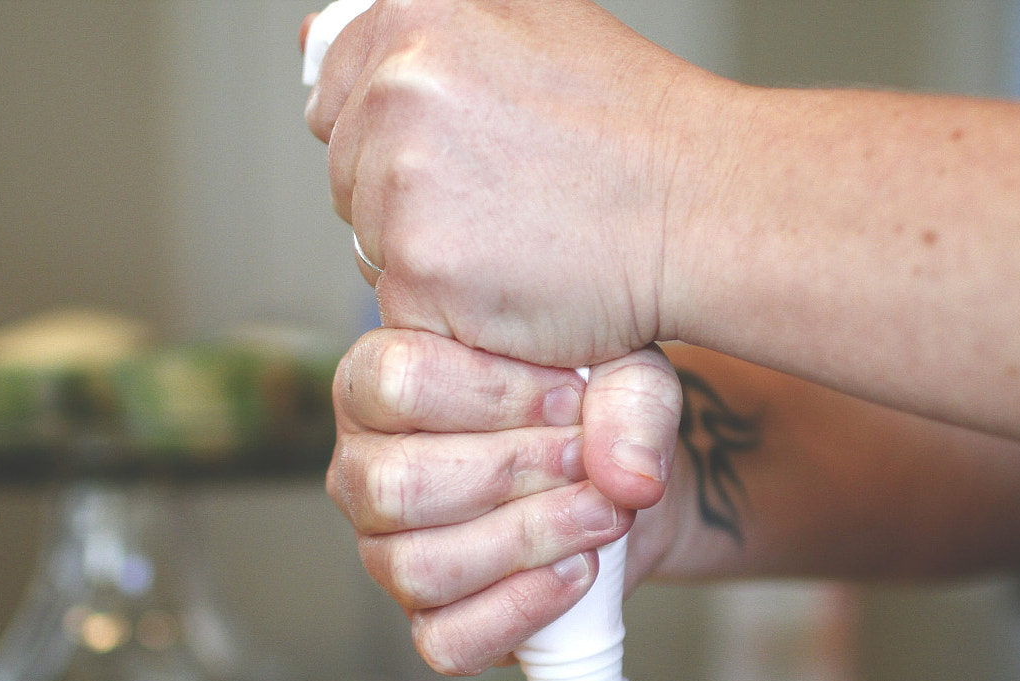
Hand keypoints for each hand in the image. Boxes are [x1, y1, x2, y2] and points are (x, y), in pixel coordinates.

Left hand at [304, 0, 708, 367]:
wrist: (706, 208)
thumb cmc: (634, 126)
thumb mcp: (534, 19)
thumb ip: (428, 28)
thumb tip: (313, 38)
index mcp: (416, 10)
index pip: (333, 87)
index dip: (396, 130)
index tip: (466, 148)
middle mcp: (396, 86)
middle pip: (348, 171)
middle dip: (409, 194)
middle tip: (509, 198)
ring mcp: (400, 182)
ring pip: (371, 241)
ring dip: (428, 255)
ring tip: (520, 239)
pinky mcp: (418, 273)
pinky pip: (398, 304)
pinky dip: (449, 312)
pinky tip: (514, 285)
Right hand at [327, 328, 680, 673]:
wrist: (618, 476)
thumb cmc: (588, 404)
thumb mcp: (618, 365)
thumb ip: (627, 395)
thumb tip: (624, 472)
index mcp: (376, 384)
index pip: (398, 382)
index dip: (494, 394)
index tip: (569, 398)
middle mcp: (363, 470)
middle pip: (398, 484)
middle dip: (511, 470)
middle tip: (585, 459)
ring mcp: (386, 553)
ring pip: (420, 567)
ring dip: (527, 541)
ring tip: (598, 513)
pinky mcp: (426, 621)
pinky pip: (447, 640)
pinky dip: (522, 609)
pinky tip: (576, 571)